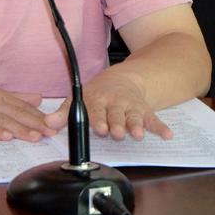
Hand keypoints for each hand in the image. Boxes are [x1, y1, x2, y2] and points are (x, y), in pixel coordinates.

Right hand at [0, 75, 54, 141]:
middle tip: (50, 132)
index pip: (20, 105)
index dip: (37, 115)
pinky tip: (5, 136)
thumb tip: (37, 98)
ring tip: (34, 136)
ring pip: (1, 118)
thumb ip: (13, 97)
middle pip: (14, 111)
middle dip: (33, 122)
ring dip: (19, 127)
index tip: (53, 124)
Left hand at [48, 66, 171, 140]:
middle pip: (117, 114)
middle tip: (118, 133)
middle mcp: (115, 102)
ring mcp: (131, 107)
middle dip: (117, 124)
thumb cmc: (97, 94)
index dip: (98, 119)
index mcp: (98, 99)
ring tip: (138, 135)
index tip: (99, 129)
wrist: (122, 79)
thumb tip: (47, 124)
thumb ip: (63, 113)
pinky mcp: (144, 111)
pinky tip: (167, 135)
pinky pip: (153, 119)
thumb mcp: (79, 99)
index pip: (97, 110)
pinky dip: (160, 127)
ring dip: (136, 125)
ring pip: (134, 116)